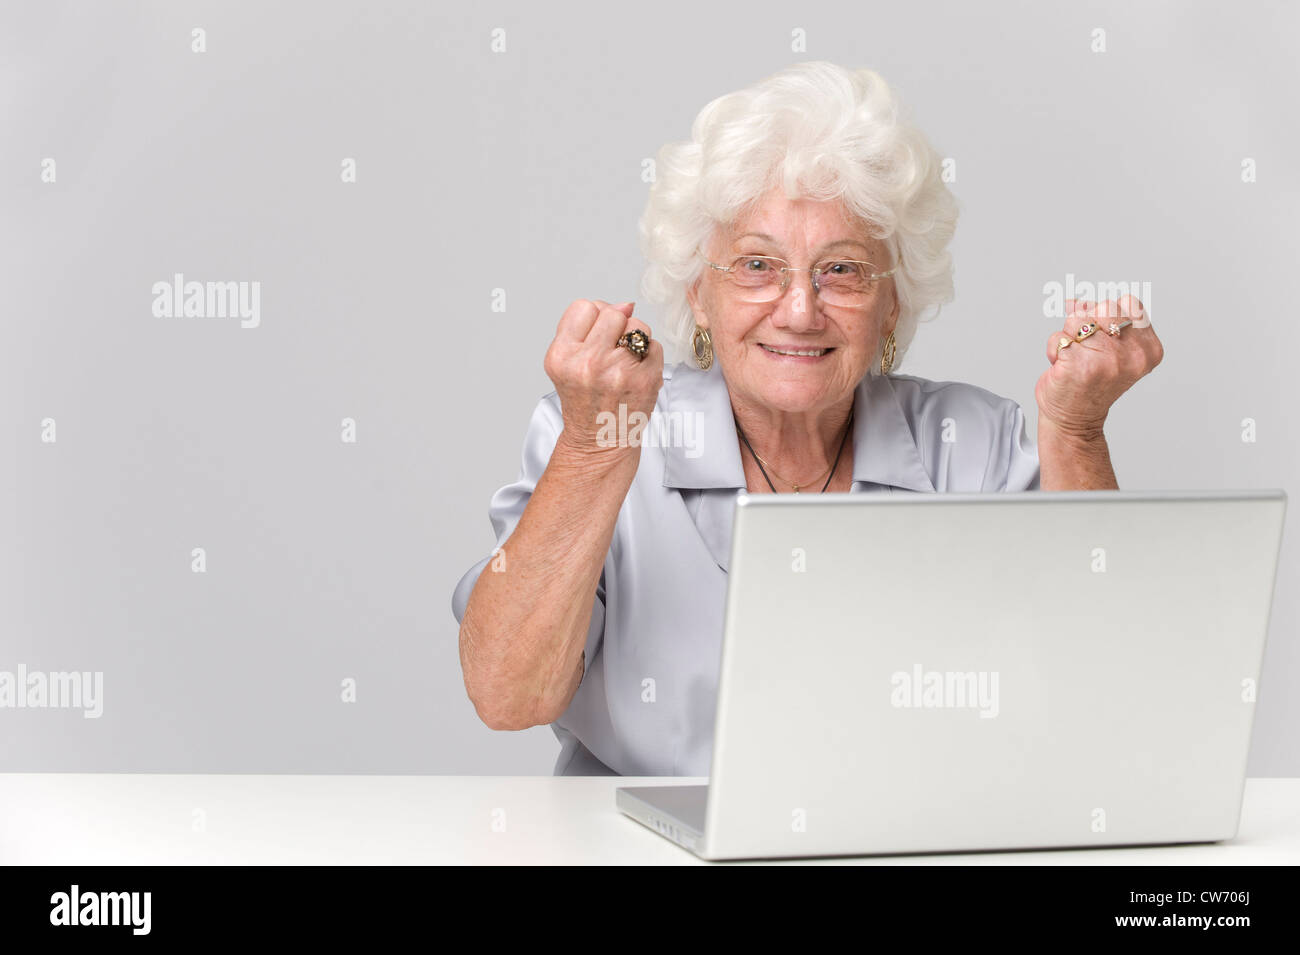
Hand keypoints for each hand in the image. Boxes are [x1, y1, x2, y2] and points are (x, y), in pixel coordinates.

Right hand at [544, 299, 663, 459]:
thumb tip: (625, 304)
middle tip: (610, 351)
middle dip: (615, 327)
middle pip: (613, 312)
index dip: (593, 318)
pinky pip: (655, 345)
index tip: (594, 337)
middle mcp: (588, 363)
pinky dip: (649, 356)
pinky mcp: (645, 380)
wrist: (599, 441)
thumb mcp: (567, 362)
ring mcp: (618, 371)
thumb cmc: (584, 400)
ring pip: (638, 325)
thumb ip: (587, 328)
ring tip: (623, 362)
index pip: (585, 306)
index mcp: (562, 356)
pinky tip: (636, 373)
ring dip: (634, 339)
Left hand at [1037, 295, 1163, 436]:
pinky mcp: (1078, 364)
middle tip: (1088, 348)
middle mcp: (1132, 354)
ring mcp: (1106, 360)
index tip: (1103, 335)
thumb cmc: (1092, 382)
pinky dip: (1054, 349)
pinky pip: (1058, 337)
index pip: (1128, 303)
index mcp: (1148, 349)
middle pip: (1103, 307)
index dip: (1108, 314)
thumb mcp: (1111, 348)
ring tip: (1075, 358)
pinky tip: (1063, 367)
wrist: (1076, 419)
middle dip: (1088, 322)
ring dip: (1069, 336)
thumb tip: (1075, 301)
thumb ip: (1103, 320)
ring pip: (1077, 319)